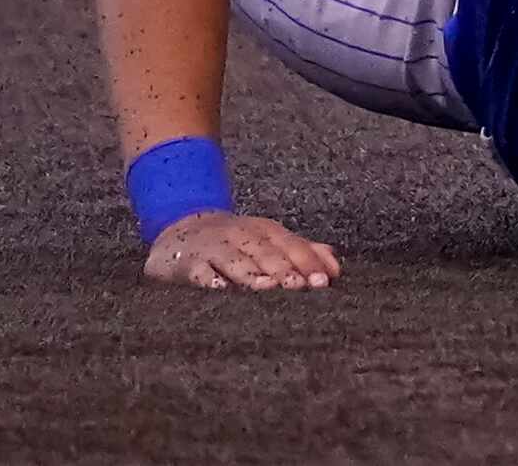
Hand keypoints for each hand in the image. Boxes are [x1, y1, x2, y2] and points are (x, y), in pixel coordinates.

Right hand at [142, 211, 340, 291]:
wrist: (181, 230)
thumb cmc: (237, 242)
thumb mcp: (270, 241)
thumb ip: (303, 252)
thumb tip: (336, 269)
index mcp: (267, 231)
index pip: (292, 245)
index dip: (308, 263)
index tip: (323, 283)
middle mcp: (242, 235)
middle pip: (266, 252)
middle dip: (284, 268)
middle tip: (299, 286)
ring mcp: (213, 247)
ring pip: (234, 259)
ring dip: (250, 272)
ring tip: (266, 287)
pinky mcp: (187, 262)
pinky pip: (198, 271)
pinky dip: (208, 279)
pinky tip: (219, 289)